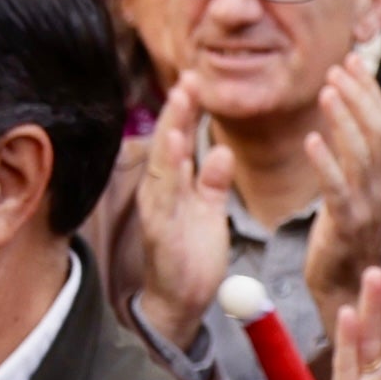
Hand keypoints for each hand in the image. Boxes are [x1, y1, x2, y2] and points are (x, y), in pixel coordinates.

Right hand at [126, 92, 232, 330]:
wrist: (181, 301)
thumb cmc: (192, 254)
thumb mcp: (208, 210)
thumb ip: (213, 181)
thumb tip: (222, 151)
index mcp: (172, 184)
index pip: (176, 139)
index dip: (185, 111)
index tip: (196, 81)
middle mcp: (160, 191)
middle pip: (166, 143)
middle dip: (177, 111)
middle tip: (190, 79)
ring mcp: (158, 210)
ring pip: (162, 163)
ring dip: (171, 130)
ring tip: (181, 101)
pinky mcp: (161, 230)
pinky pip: (164, 195)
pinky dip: (168, 170)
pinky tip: (176, 148)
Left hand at [309, 61, 380, 291]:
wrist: (346, 288)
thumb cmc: (346, 235)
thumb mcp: (360, 190)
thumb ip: (368, 155)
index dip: (368, 90)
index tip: (352, 60)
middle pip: (376, 133)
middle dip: (358, 96)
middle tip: (337, 67)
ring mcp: (368, 207)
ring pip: (361, 155)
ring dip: (344, 119)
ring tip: (327, 90)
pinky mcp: (346, 225)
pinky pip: (337, 189)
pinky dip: (326, 161)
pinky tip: (311, 139)